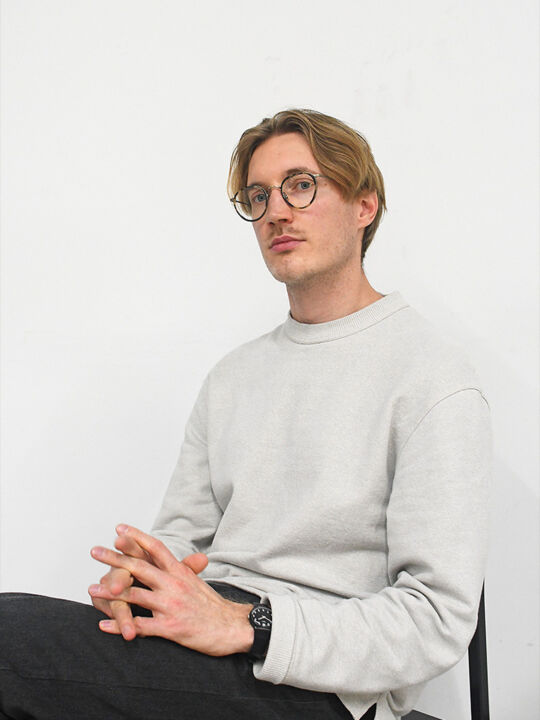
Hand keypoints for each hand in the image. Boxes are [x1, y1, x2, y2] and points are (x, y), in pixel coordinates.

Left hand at [89, 525, 253, 655]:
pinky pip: (139, 625)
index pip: (155, 547)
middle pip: (138, 566)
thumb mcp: (196, 581)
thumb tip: (174, 557)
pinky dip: (118, 625)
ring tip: (91, 589)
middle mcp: (173, 584)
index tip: (119, 529)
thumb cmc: (212, 605)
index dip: (136, 536)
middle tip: (94, 551)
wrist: (231, 628)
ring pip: (134, 595)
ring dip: (109, 593)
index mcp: (179, 571)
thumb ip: (182, 568)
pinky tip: (103, 625)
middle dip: (113, 558)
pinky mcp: (170, 627)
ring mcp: (170, 605)